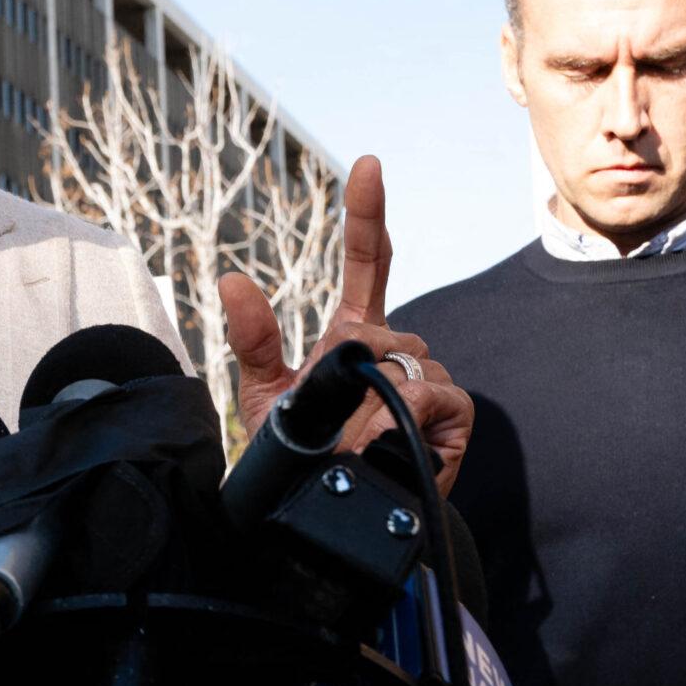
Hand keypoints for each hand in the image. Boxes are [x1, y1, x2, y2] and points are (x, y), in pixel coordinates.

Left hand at [219, 155, 474, 493]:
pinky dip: (406, 407)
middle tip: (331, 411)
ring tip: (350, 436)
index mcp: (353, 334)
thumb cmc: (298, 457)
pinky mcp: (453, 417)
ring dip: (373, 395)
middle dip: (353, 361)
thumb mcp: (267, 395)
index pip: (370, 261)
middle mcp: (396, 349)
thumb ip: (254, 338)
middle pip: (384, 325)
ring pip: (409, 357)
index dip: (367, 215)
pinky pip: (435, 390)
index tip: (367, 166)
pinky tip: (388, 432)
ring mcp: (430, 380)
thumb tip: (232, 280)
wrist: (319, 519)